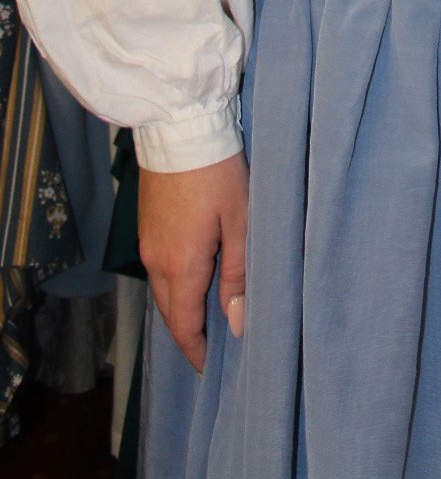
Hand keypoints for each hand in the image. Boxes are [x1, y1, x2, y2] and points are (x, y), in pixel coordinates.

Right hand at [138, 152, 249, 371]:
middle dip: (187, 333)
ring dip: (179, 307)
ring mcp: (147, 242)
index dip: (195, 350)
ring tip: (203, 314)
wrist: (180, 128)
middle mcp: (156, 261)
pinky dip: (172, 284)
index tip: (209, 366)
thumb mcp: (240, 221)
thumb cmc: (218, 172)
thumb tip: (235, 323)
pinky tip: (191, 277)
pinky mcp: (145, 225)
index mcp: (181, 265)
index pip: (183, 325)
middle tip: (209, 345)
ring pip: (161, 290)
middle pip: (169, 312)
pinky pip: (156, 269)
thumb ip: (238, 274)